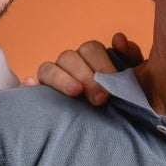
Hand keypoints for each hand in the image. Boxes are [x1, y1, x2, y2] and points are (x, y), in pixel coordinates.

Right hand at [25, 32, 144, 104]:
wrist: (127, 126)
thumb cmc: (127, 100)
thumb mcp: (136, 80)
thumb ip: (131, 58)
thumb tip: (118, 39)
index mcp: (91, 58)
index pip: (90, 49)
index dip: (101, 63)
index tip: (113, 82)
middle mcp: (71, 66)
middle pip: (68, 57)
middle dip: (85, 75)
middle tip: (100, 98)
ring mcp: (54, 81)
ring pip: (48, 69)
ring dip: (60, 78)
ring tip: (74, 92)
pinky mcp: (42, 98)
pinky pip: (30, 87)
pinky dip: (29, 85)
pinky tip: (30, 86)